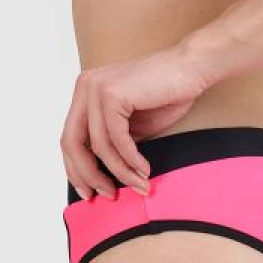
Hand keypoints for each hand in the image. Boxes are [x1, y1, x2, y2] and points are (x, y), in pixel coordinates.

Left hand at [60, 44, 212, 200]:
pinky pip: (117, 139)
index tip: (90, 191)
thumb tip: (102, 176)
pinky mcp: (113, 94)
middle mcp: (85, 87)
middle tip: (108, 195)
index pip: (70, 138)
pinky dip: (130, 160)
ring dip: (120, 172)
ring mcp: (97, 88)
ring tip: (139, 185)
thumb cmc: (167, 92)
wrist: (192, 67)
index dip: (76, 169)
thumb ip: (113, 142)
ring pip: (98, 146)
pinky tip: (144, 170)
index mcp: (85, 92)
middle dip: (88, 175)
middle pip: (72, 143)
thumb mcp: (132, 124)